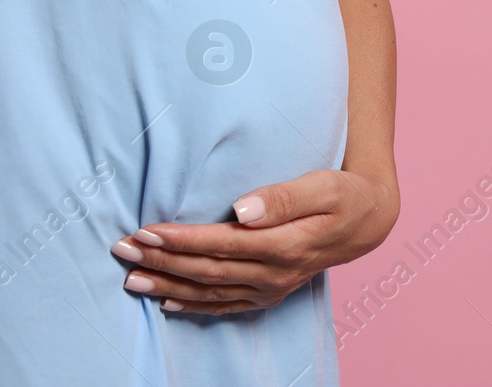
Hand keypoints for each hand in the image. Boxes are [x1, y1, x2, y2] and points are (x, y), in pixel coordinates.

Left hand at [110, 169, 398, 314]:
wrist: (368, 222)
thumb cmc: (343, 195)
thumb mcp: (322, 185)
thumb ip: (282, 197)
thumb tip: (242, 208)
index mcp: (283, 245)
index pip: (220, 245)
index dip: (181, 240)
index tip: (146, 231)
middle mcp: (273, 273)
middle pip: (206, 271)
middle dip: (162, 262)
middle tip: (123, 250)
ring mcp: (270, 288)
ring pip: (210, 292)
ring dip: (168, 286)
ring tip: (131, 278)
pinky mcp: (269, 293)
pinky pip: (226, 306)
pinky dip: (195, 307)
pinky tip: (168, 304)